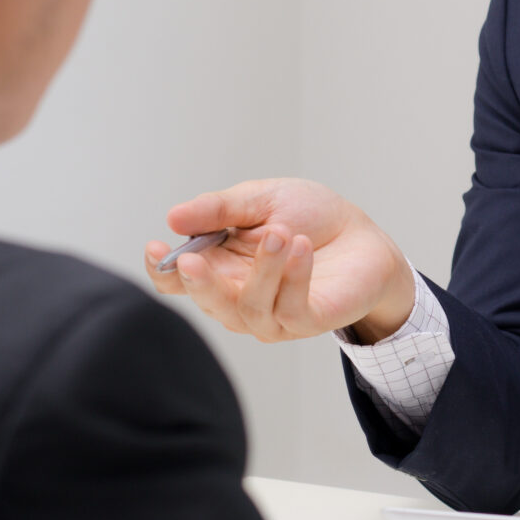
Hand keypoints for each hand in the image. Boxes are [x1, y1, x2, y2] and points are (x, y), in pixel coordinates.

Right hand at [144, 178, 416, 343]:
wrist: (363, 233)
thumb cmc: (310, 217)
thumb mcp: (262, 199)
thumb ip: (220, 208)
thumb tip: (174, 217)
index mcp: (218, 264)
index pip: (177, 280)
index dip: (162, 269)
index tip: (157, 247)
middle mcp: (238, 295)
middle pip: (204, 300)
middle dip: (198, 282)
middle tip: (194, 257)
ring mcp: (271, 315)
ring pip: (247, 308)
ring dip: (261, 269)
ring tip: (281, 233)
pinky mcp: (306, 321)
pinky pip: (289, 310)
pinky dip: (293, 277)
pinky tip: (302, 248)